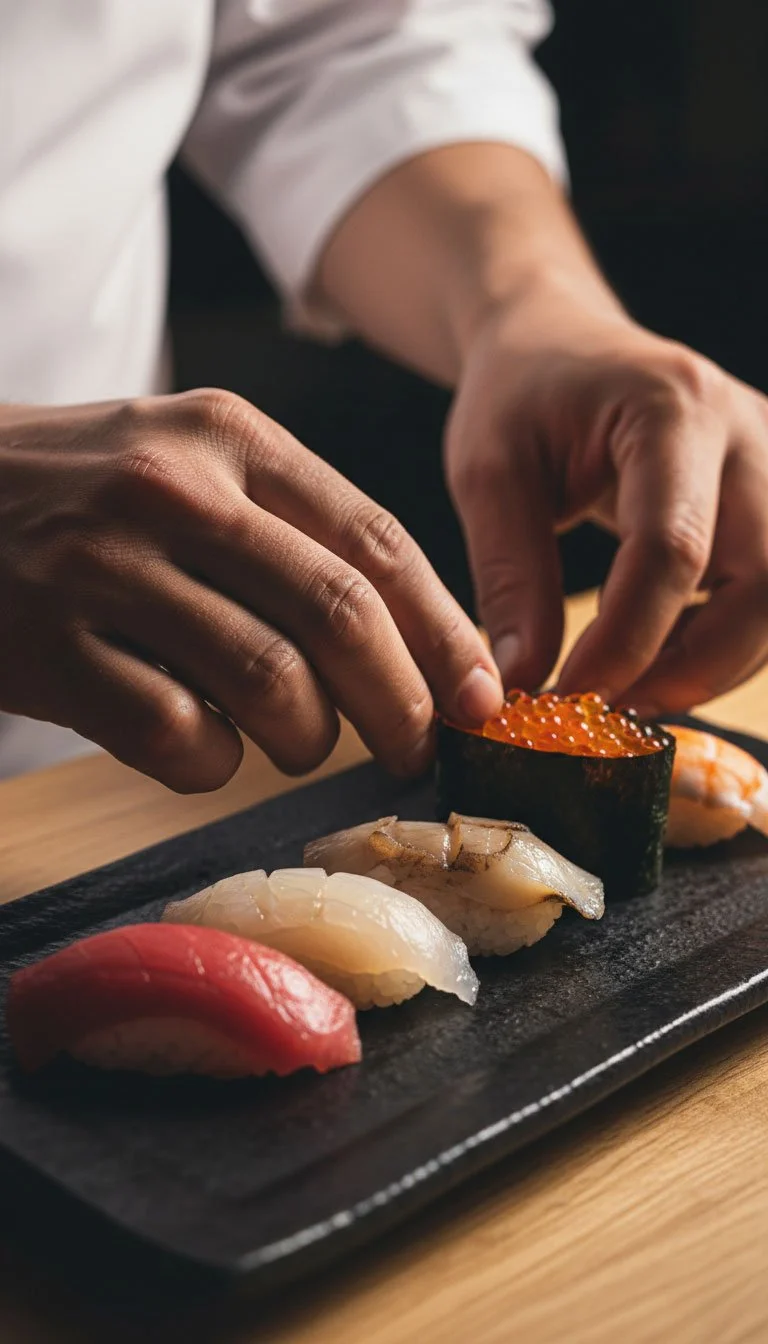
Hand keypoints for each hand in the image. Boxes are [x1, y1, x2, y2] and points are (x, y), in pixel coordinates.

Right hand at [0, 391, 500, 789]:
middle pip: (341, 616)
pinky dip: (213, 765)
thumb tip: (406, 639)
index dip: (445, 631)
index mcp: (227, 437)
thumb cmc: (74, 491)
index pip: (376, 540)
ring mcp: (106, 568)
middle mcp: (174, 490)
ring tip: (297, 746)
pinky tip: (201, 750)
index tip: (483, 693)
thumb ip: (286, 527)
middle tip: (416, 749)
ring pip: (271, 686)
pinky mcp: (51, 648)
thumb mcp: (183, 461)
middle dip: (403, 703)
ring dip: (308, 741)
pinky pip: (178, 736)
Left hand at [445, 286, 767, 714]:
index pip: (673, 547)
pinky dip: (723, 645)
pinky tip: (658, 660)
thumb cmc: (519, 396)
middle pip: (764, 582)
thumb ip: (510, 575)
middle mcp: (747, 434)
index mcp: (670, 409)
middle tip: (609, 708)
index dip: (627, 640)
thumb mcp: (488, 471)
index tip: (569, 697)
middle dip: (692, 667)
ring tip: (627, 692)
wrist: (558, 341)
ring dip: (713, 665)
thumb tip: (524, 682)